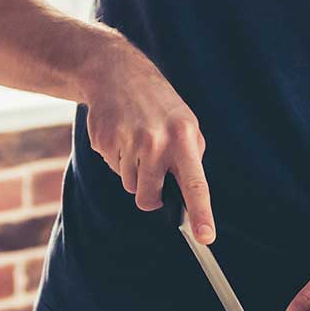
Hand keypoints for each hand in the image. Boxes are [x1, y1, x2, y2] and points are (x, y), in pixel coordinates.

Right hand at [81, 48, 214, 241]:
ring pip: (130, 185)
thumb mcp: (185, 122)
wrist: (116, 73)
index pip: (195, 183)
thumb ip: (190, 157)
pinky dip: (116, 156)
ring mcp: (127, 141)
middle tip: (150, 170)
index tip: (205, 237)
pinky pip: (112, 168)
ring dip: (132, 171)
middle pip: (148, 197)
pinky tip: (120, 133)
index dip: (201, 213)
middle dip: (149, 195)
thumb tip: (189, 196)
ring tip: (135, 140)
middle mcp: (156, 141)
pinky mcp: (104, 140)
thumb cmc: (157, 103)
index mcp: (183, 137)